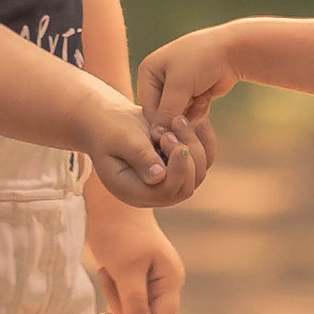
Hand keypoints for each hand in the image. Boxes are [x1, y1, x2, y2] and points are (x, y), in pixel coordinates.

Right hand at [86, 95, 200, 210]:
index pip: (165, 192)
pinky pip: (201, 163)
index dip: (177, 170)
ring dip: (196, 145)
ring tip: (178, 120)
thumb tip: (158, 177)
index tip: (173, 139)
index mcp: (132, 191)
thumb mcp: (121, 139)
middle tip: (174, 124)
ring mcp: (167, 184)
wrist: (108, 120)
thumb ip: (139, 157)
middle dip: (188, 154)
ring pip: (197, 175)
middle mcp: (152, 194)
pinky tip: (200, 123)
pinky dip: (205, 144)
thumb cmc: (109, 127)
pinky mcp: (177, 170)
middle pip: (186, 186)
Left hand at [90, 217, 183, 313]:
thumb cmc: (120, 232)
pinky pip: (127, 305)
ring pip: (134, 313)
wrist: (110, 205)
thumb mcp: (126, 268)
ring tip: (103, 283)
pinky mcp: (134, 280)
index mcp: (170, 279)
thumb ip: (134, 300)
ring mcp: (150, 282)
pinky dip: (114, 313)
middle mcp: (164, 283)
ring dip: (115, 309)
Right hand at [137, 22, 243, 137]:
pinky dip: (199, 110)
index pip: (147, 107)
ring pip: (177, 116)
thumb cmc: (201, 60)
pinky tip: (207, 96)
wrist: (233, 51)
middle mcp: (159, 80)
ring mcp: (176, 88)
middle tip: (193, 104)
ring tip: (201, 95)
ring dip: (191, 112)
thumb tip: (157, 136)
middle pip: (162, 113)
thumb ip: (166, 112)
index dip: (160, 121)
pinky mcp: (191, 95)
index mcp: (148, 72)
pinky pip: (190, 114)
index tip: (174, 129)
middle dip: (179, 114)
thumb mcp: (180, 85)